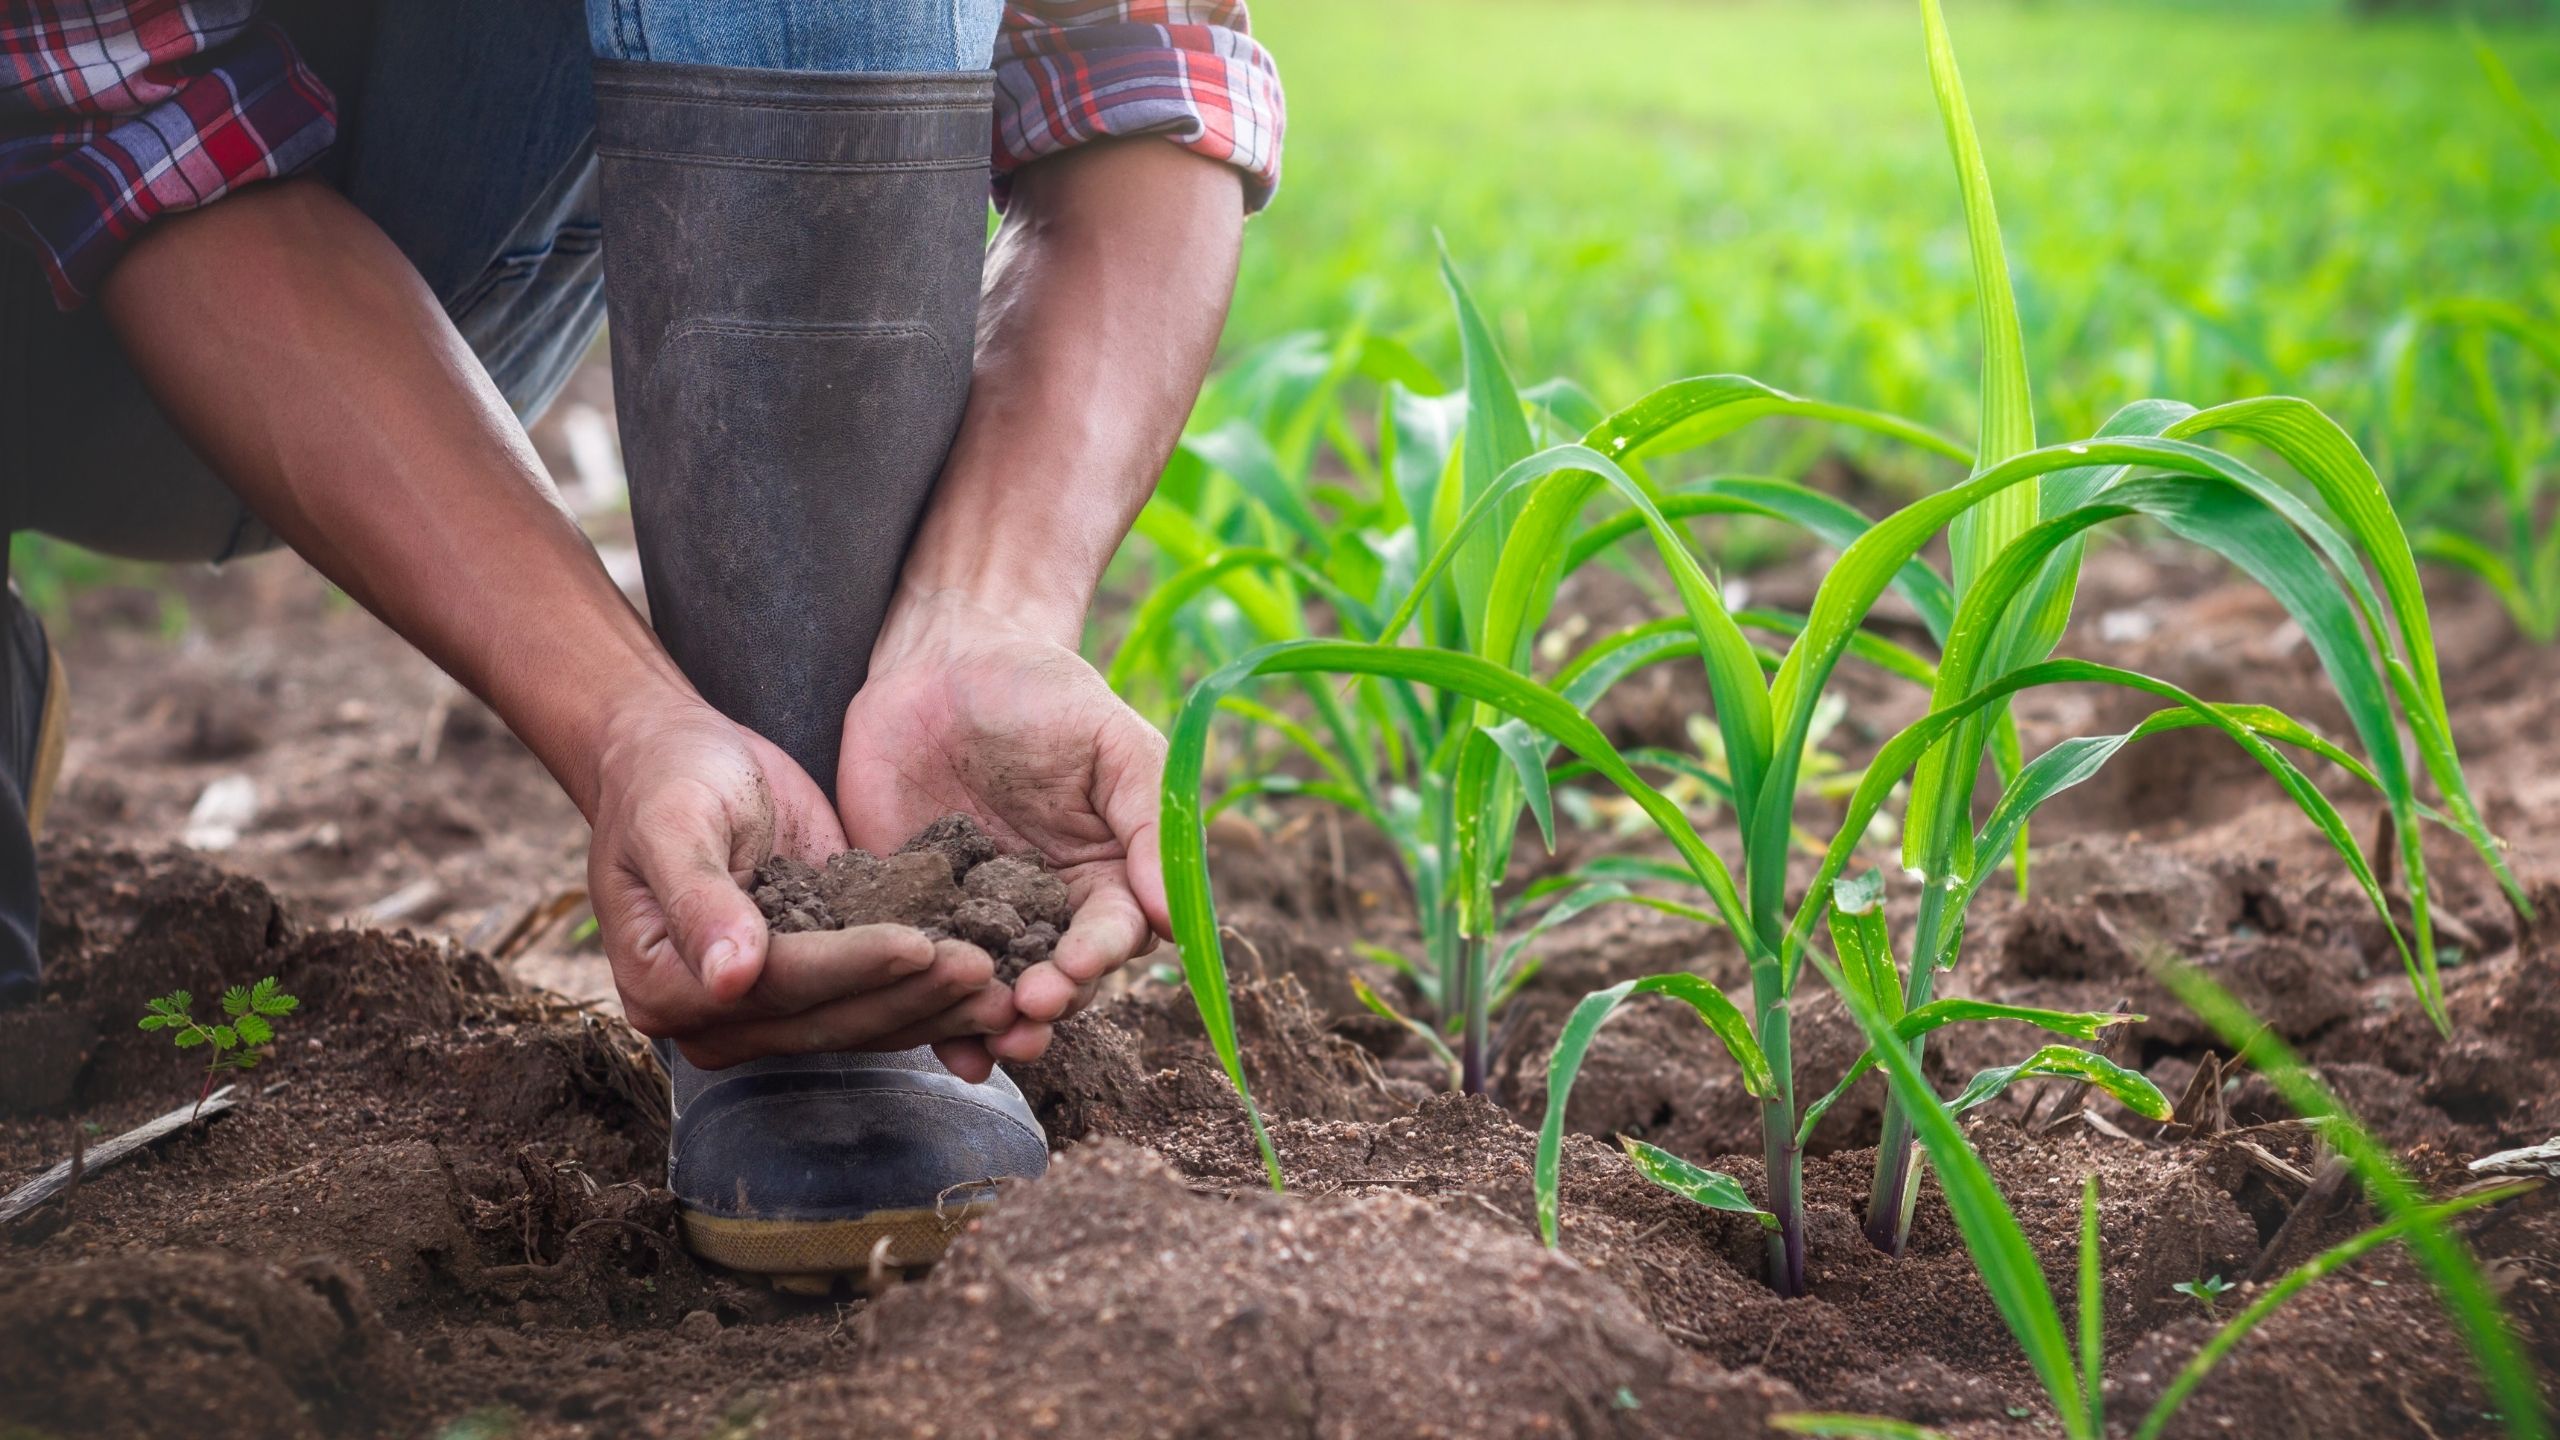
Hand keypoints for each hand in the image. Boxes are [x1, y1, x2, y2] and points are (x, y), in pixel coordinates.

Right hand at [587, 694, 1015, 1068]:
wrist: (678, 760)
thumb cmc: (667, 779)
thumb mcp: (673, 822)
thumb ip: (699, 897)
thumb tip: (730, 978)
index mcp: (666, 986)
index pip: (778, 986)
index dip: (850, 967)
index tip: (918, 944)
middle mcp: (716, 1016)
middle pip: (829, 1017)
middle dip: (911, 995)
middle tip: (985, 970)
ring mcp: (767, 1010)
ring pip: (862, 1023)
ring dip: (934, 1007)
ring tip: (1002, 986)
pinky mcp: (814, 986)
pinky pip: (876, 1001)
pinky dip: (931, 994)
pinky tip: (990, 982)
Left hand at [838, 588, 1169, 1073]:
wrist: (943, 658)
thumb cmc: (1043, 691)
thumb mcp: (1112, 741)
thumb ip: (1150, 819)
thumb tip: (1172, 914)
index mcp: (1105, 875)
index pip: (1113, 934)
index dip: (1098, 957)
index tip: (1077, 967)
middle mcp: (1045, 911)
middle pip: (1058, 980)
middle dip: (1047, 1004)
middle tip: (1027, 1014)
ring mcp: (977, 918)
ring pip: (993, 992)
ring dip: (993, 1026)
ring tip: (986, 1044)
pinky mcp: (912, 914)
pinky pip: (922, 972)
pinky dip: (927, 1012)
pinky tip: (936, 1046)